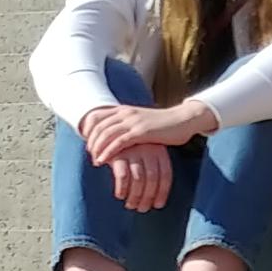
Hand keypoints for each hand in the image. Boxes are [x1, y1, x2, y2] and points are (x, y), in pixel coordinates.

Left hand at [82, 101, 214, 164]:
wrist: (184, 120)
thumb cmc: (164, 124)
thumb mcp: (142, 121)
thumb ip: (129, 125)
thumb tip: (118, 136)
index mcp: (124, 109)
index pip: (96, 116)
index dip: (88, 129)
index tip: (87, 142)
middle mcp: (126, 113)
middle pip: (98, 126)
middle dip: (91, 141)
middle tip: (89, 154)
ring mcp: (133, 121)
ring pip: (105, 134)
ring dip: (96, 148)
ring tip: (94, 160)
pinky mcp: (140, 132)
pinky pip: (118, 142)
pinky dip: (107, 152)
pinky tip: (103, 161)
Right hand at [108, 143, 174, 211]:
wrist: (109, 133)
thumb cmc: (132, 150)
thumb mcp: (147, 154)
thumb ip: (153, 171)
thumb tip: (157, 200)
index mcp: (160, 151)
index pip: (166, 175)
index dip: (163, 192)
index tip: (158, 205)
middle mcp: (148, 149)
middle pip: (152, 179)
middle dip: (148, 197)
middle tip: (142, 209)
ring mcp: (133, 150)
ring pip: (138, 179)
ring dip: (135, 196)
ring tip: (131, 205)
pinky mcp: (117, 153)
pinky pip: (122, 176)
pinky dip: (122, 189)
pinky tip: (120, 196)